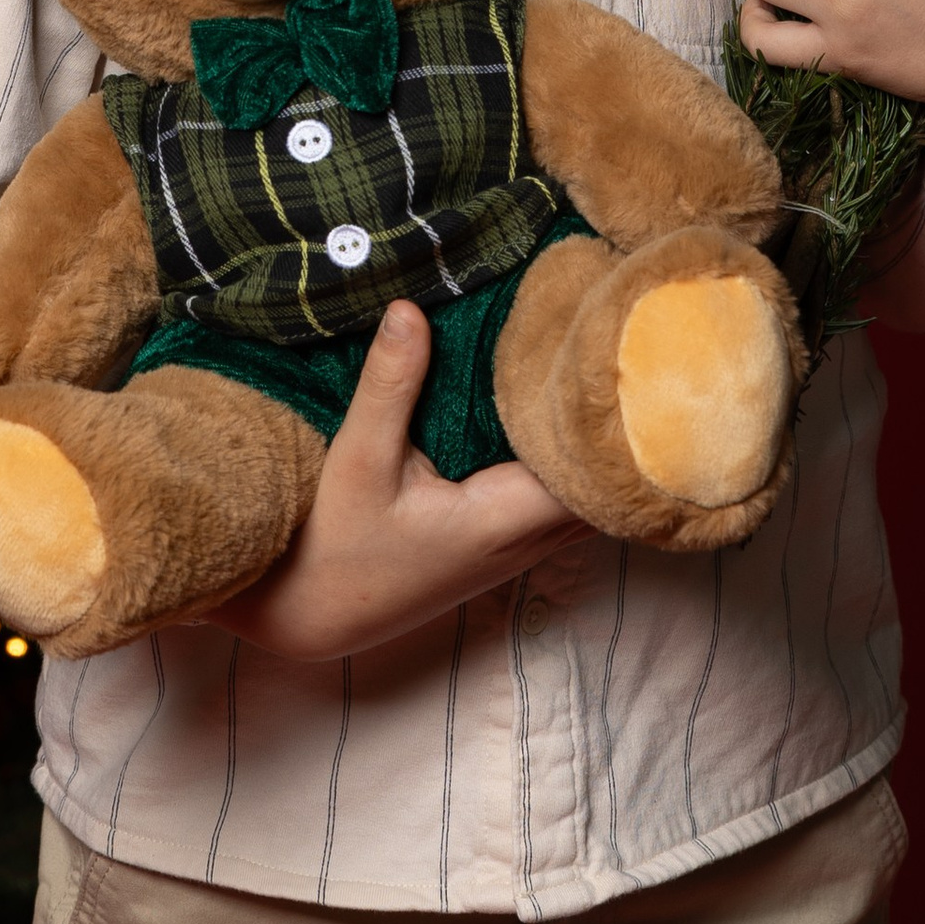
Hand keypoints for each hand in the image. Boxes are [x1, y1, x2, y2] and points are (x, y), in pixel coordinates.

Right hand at [197, 301, 586, 660]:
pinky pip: (562, 499)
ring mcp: (522, 547)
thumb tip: (410, 308)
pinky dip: (568, 460)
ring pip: (588, 491)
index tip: (603, 353)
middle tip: (602, 343)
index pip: (593, 469)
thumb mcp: (358, 459)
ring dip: (590, 442)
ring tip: (587, 369)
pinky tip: (550, 417)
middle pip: (605, 478)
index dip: (610, 417)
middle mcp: (527, 539)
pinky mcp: (507, 544)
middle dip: (609, 419)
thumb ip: (390, 385)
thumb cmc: (335, 548)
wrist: (314, 615)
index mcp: (503, 520)